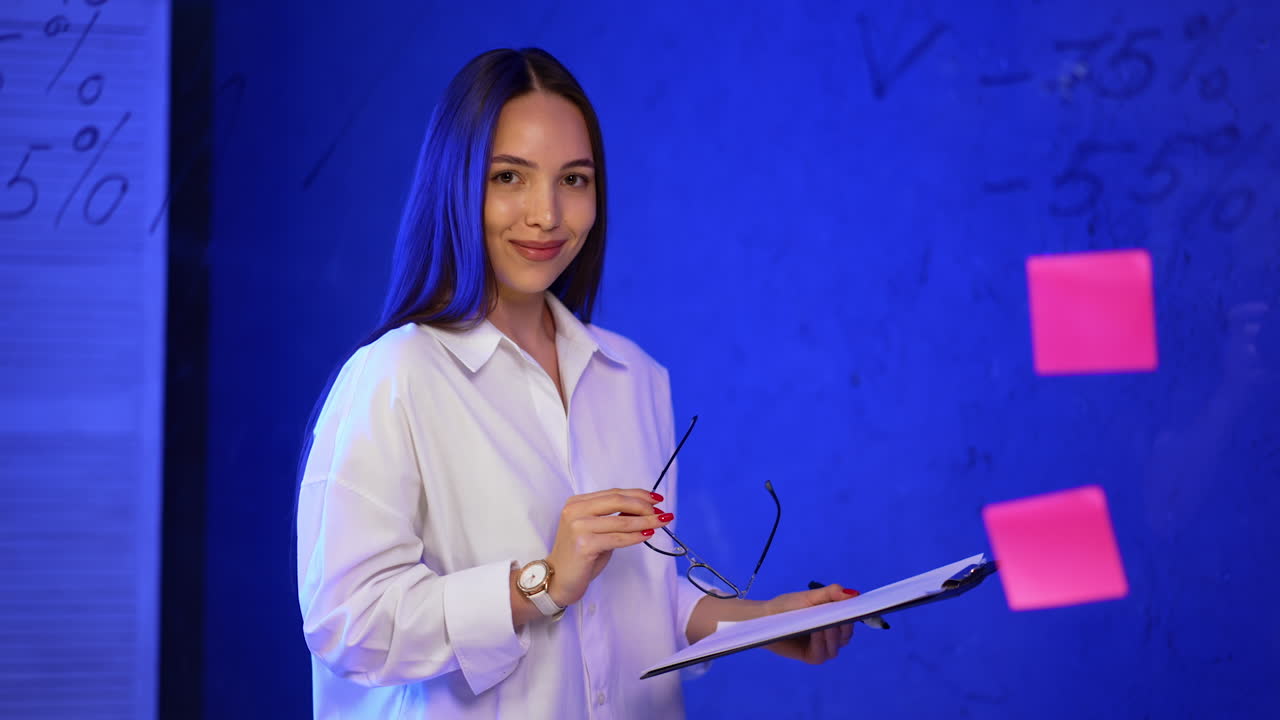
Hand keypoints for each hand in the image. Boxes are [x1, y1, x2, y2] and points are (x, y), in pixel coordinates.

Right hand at [544, 488, 671, 606]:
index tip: (657, 499)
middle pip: (617, 501)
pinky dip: (636, 536)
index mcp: (577, 502)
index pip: (613, 493)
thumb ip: (614, 517)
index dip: (638, 495)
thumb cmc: (580, 556)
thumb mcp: (597, 530)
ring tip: (661, 523)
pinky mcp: (584, 544)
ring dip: (645, 521)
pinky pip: (618, 538)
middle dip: (644, 506)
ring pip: (621, 521)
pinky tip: (647, 535)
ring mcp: (578, 526)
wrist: (558, 579)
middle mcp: (575, 510)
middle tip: (661, 512)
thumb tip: (644, 509)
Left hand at [761, 584, 857, 663]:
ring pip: (836, 647)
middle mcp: (830, 637)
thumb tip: (854, 594)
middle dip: (844, 627)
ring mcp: (821, 648)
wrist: (765, 618)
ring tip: (825, 624)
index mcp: (833, 621)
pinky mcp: (811, 657)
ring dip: (832, 636)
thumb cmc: (787, 606)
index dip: (855, 616)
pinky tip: (816, 631)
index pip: (851, 622)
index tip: (857, 609)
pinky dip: (820, 643)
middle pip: (846, 636)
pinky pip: (822, 654)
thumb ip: (831, 593)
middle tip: (839, 617)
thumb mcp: (810, 596)